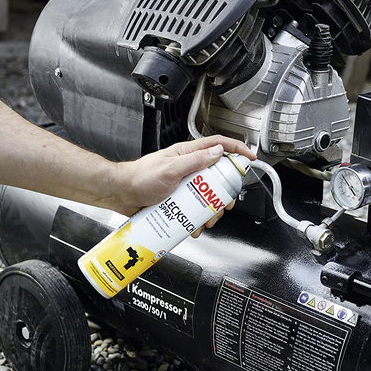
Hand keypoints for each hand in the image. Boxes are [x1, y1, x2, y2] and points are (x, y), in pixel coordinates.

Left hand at [110, 136, 254, 220]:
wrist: (120, 194)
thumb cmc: (139, 177)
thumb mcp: (171, 168)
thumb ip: (195, 159)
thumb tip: (218, 152)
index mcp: (188, 154)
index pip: (219, 145)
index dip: (237, 150)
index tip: (250, 158)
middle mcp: (189, 167)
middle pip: (218, 176)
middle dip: (225, 193)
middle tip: (225, 203)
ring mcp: (184, 184)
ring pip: (208, 196)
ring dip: (211, 210)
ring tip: (206, 220)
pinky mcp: (179, 199)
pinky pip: (195, 208)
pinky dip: (198, 219)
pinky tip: (194, 226)